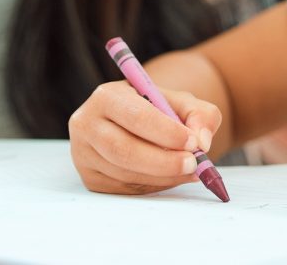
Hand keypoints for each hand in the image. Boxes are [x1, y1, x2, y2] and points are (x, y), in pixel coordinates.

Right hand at [69, 81, 221, 194]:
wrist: (135, 122)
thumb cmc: (157, 109)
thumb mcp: (181, 102)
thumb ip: (200, 114)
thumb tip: (202, 141)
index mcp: (107, 96)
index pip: (135, 116)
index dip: (166, 132)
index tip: (193, 143)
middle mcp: (87, 124)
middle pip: (124, 150)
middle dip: (164, 162)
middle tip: (194, 164)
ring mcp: (84, 154)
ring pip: (125, 174)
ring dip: (163, 177)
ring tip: (189, 171)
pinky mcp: (90, 178)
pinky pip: (124, 189)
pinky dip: (153, 186)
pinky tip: (169, 177)